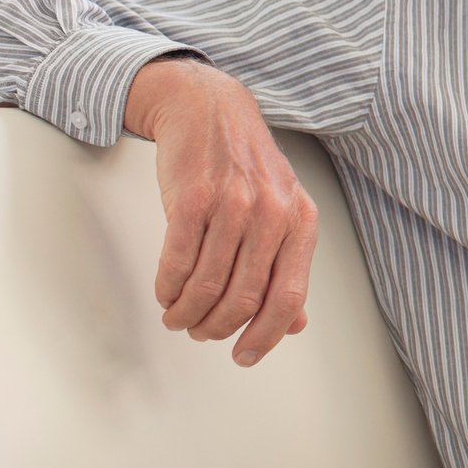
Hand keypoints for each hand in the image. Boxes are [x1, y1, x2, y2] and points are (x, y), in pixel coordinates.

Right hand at [127, 58, 318, 365]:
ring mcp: (233, 204)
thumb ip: (289, 265)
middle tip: (200, 332)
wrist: (209, 110)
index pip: (289, 297)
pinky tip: (166, 292)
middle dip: (218, 327)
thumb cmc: (246, 166)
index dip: (265, 336)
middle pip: (244, 298)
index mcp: (300, 221)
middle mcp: (272, 214)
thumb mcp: (282, 208)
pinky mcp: (192, 198)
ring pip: (207, 285)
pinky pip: (177, 261)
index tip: (244, 356)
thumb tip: (294, 324)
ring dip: (187, 313)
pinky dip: (168, 288)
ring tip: (178, 316)